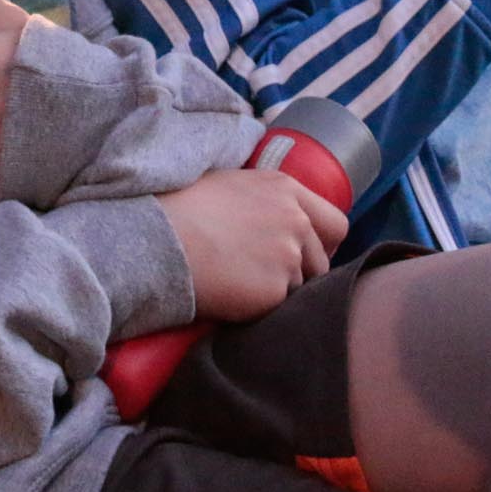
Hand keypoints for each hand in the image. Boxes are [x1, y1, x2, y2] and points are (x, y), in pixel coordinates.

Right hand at [154, 165, 348, 323]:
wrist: (156, 239)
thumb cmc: (178, 208)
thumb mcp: (228, 184)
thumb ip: (263, 198)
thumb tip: (271, 214)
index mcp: (284, 189)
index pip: (334, 223)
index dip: (323, 243)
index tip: (305, 255)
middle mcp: (296, 220)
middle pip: (322, 261)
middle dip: (302, 272)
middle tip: (267, 277)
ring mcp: (289, 256)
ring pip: (301, 287)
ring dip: (278, 290)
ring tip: (239, 283)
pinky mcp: (276, 290)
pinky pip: (279, 307)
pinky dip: (260, 307)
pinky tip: (233, 294)